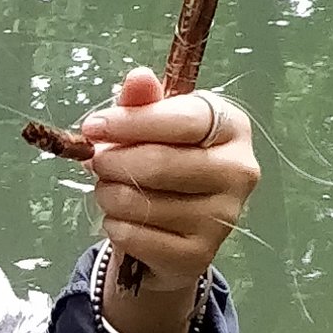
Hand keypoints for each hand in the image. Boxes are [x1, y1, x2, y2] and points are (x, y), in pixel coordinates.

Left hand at [73, 69, 257, 332]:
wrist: (179, 232)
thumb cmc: (168, 165)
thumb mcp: (156, 128)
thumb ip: (144, 102)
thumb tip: (137, 78)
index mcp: (232, 128)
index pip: (182, 121)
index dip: (132, 122)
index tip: (93, 127)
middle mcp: (239, 172)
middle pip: (160, 163)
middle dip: (113, 161)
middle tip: (95, 162)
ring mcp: (224, 217)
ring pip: (141, 201)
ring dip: (109, 195)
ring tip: (109, 190)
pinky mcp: (199, 254)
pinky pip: (134, 235)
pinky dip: (114, 225)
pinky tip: (122, 219)